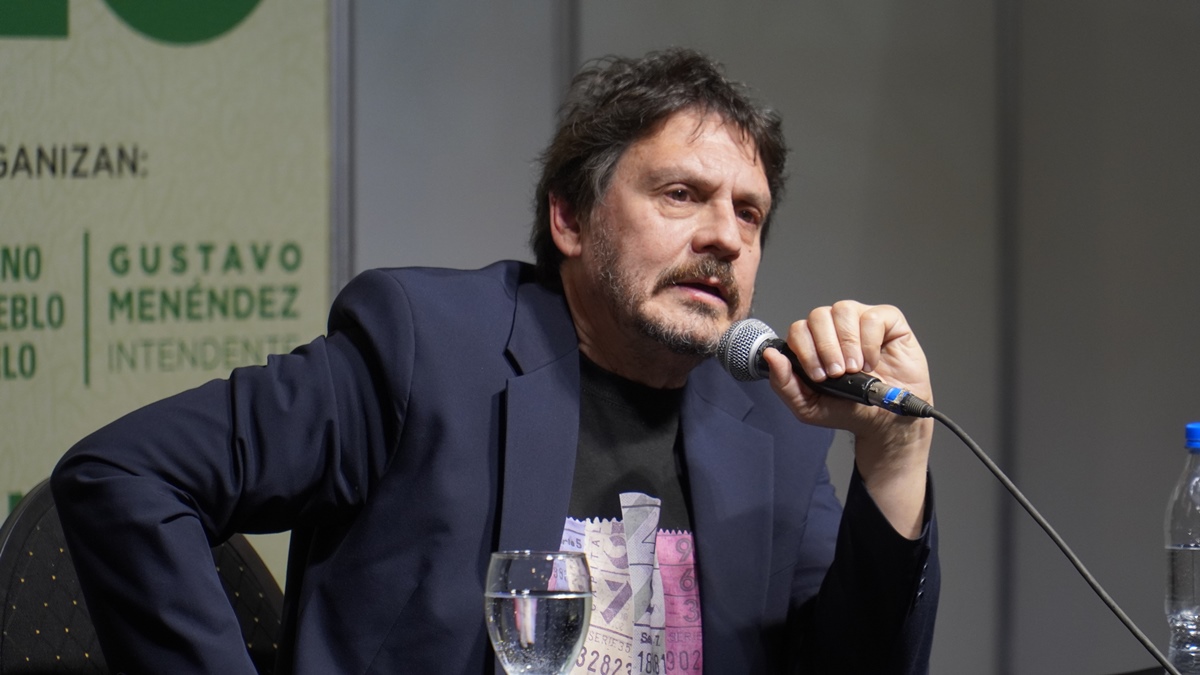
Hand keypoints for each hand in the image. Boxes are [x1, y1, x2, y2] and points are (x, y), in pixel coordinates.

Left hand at [760, 300, 932, 537]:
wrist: (886, 421)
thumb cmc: (848, 409)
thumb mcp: (808, 407)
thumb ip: (784, 383)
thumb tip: (770, 355)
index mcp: (813, 342)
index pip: (798, 330)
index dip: (805, 350)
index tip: (819, 376)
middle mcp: (834, 326)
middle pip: (817, 316)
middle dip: (825, 348)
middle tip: (837, 373)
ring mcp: (860, 319)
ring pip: (843, 310)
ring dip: (847, 343)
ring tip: (855, 368)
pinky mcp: (887, 320)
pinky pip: (872, 317)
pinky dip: (870, 343)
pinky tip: (872, 362)